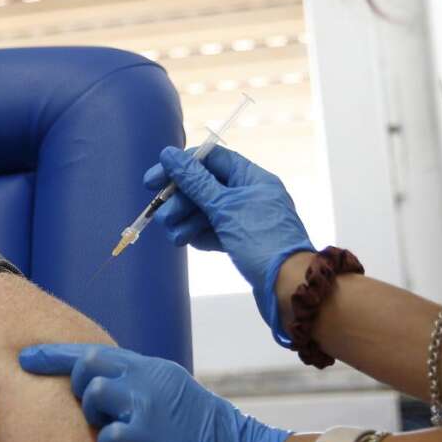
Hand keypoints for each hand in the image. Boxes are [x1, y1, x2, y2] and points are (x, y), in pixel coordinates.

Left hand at [19, 343, 293, 441]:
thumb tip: (102, 385)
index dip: (54, 355)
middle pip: (86, 367)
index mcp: (152, 367)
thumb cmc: (209, 434)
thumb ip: (140, 385)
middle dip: (79, 389)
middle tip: (96, 414)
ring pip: (92, 396)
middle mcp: (147, 377)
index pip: (93, 352)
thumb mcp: (175, 394)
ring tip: (121, 435)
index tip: (25, 358)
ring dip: (96, 419)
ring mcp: (148, 403)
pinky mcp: (150, 434)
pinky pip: (105, 437)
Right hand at [143, 145, 314, 343]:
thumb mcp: (224, 207)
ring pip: (205, 211)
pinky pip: (212, 230)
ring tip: (175, 237)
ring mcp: (244, 219)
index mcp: (251, 178)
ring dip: (185, 221)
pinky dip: (198, 235)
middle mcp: (249, 195)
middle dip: (179, 201)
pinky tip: (189, 242)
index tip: (154, 181)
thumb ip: (194, 181)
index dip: (180, 167)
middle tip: (161, 216)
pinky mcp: (240, 241)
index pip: (210, 160)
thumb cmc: (261, 240)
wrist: (287, 286)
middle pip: (204, 187)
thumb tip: (169, 155)